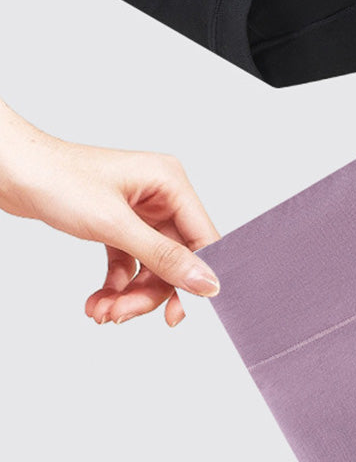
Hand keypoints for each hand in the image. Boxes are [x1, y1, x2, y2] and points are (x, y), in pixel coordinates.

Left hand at [0, 100, 219, 325]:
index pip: (201, 237)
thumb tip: (206, 282)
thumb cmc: (60, 182)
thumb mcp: (115, 225)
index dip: (195, 277)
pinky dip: (115, 285)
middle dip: (149, 291)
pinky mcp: (117, 223)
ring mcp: (139, 209)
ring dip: (129, 293)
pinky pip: (129, 262)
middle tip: (122, 315)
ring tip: (102, 311)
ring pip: (150, 264)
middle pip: (174, 257)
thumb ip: (163, 257)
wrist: (15, 173)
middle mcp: (160, 194)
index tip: (178, 314)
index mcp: (170, 181)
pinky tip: (96, 300)